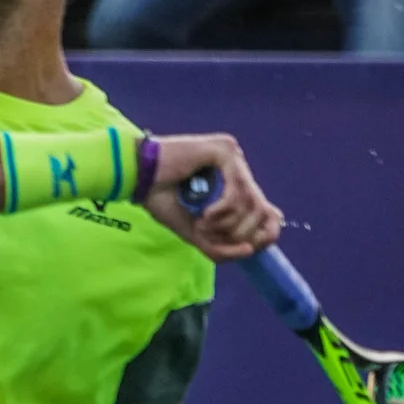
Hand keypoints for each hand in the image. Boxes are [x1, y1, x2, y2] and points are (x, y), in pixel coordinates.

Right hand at [138, 133, 283, 260]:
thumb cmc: (159, 198)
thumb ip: (219, 245)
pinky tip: (205, 214)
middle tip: (211, 235)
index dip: (265, 234)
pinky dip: (224, 210)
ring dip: (228, 224)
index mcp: (233, 183)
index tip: (247, 248)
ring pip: (252, 203)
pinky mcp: (224, 151)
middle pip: (263, 210)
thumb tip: (249, 251)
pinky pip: (238, 190)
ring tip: (202, 223)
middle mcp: (238, 167)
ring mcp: (233, 156)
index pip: (269, 211)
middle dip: (240, 233)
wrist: (135, 177)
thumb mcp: (194, 232)